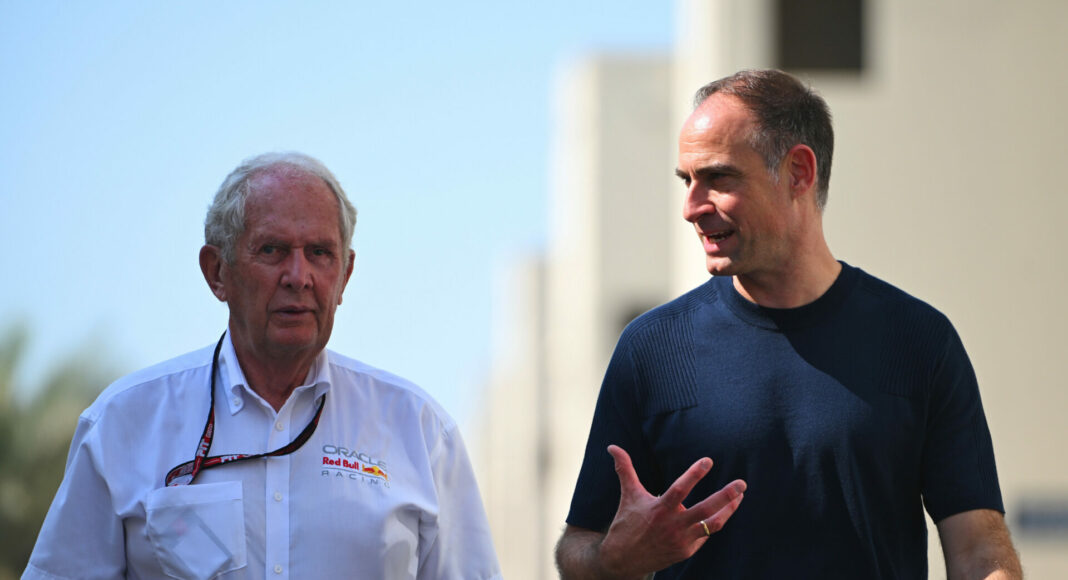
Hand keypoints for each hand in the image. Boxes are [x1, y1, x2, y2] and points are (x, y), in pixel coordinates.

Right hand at [597, 444, 745, 576]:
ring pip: (713, 525)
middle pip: (705, 510)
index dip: (694, 474)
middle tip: (742, 483)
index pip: (680, 489)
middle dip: (726, 496)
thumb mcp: (628, 494)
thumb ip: (625, 469)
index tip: (709, 460)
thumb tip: (612, 446)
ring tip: (740, 496)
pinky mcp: (686, 551)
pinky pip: (705, 534)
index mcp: (659, 509)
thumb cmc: (627, 522)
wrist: (623, 559)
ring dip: (729, 510)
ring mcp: (682, 540)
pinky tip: (721, 512)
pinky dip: (714, 522)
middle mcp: (673, 525)